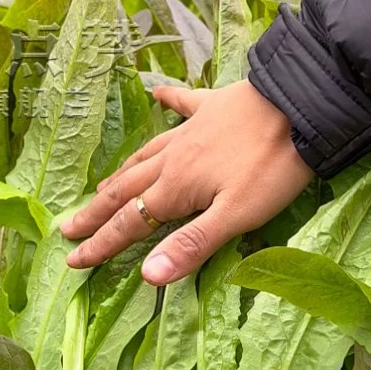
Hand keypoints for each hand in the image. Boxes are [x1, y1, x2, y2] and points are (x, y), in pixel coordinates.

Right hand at [61, 80, 313, 283]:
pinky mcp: (213, 107)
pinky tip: (157, 93)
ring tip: (101, 186)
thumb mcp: (236, 216)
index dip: (101, 244)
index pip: (129, 222)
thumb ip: (192, 244)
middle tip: (69, 228)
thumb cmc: (272, 167)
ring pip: (145, 155)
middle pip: (126, 189)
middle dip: (97, 213)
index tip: (72, 260)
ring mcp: (191, 129)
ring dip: (120, 174)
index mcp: (176, 188)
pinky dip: (168, 100)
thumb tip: (147, 276)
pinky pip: (183, 104)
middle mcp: (174, 158)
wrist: (302, 105)